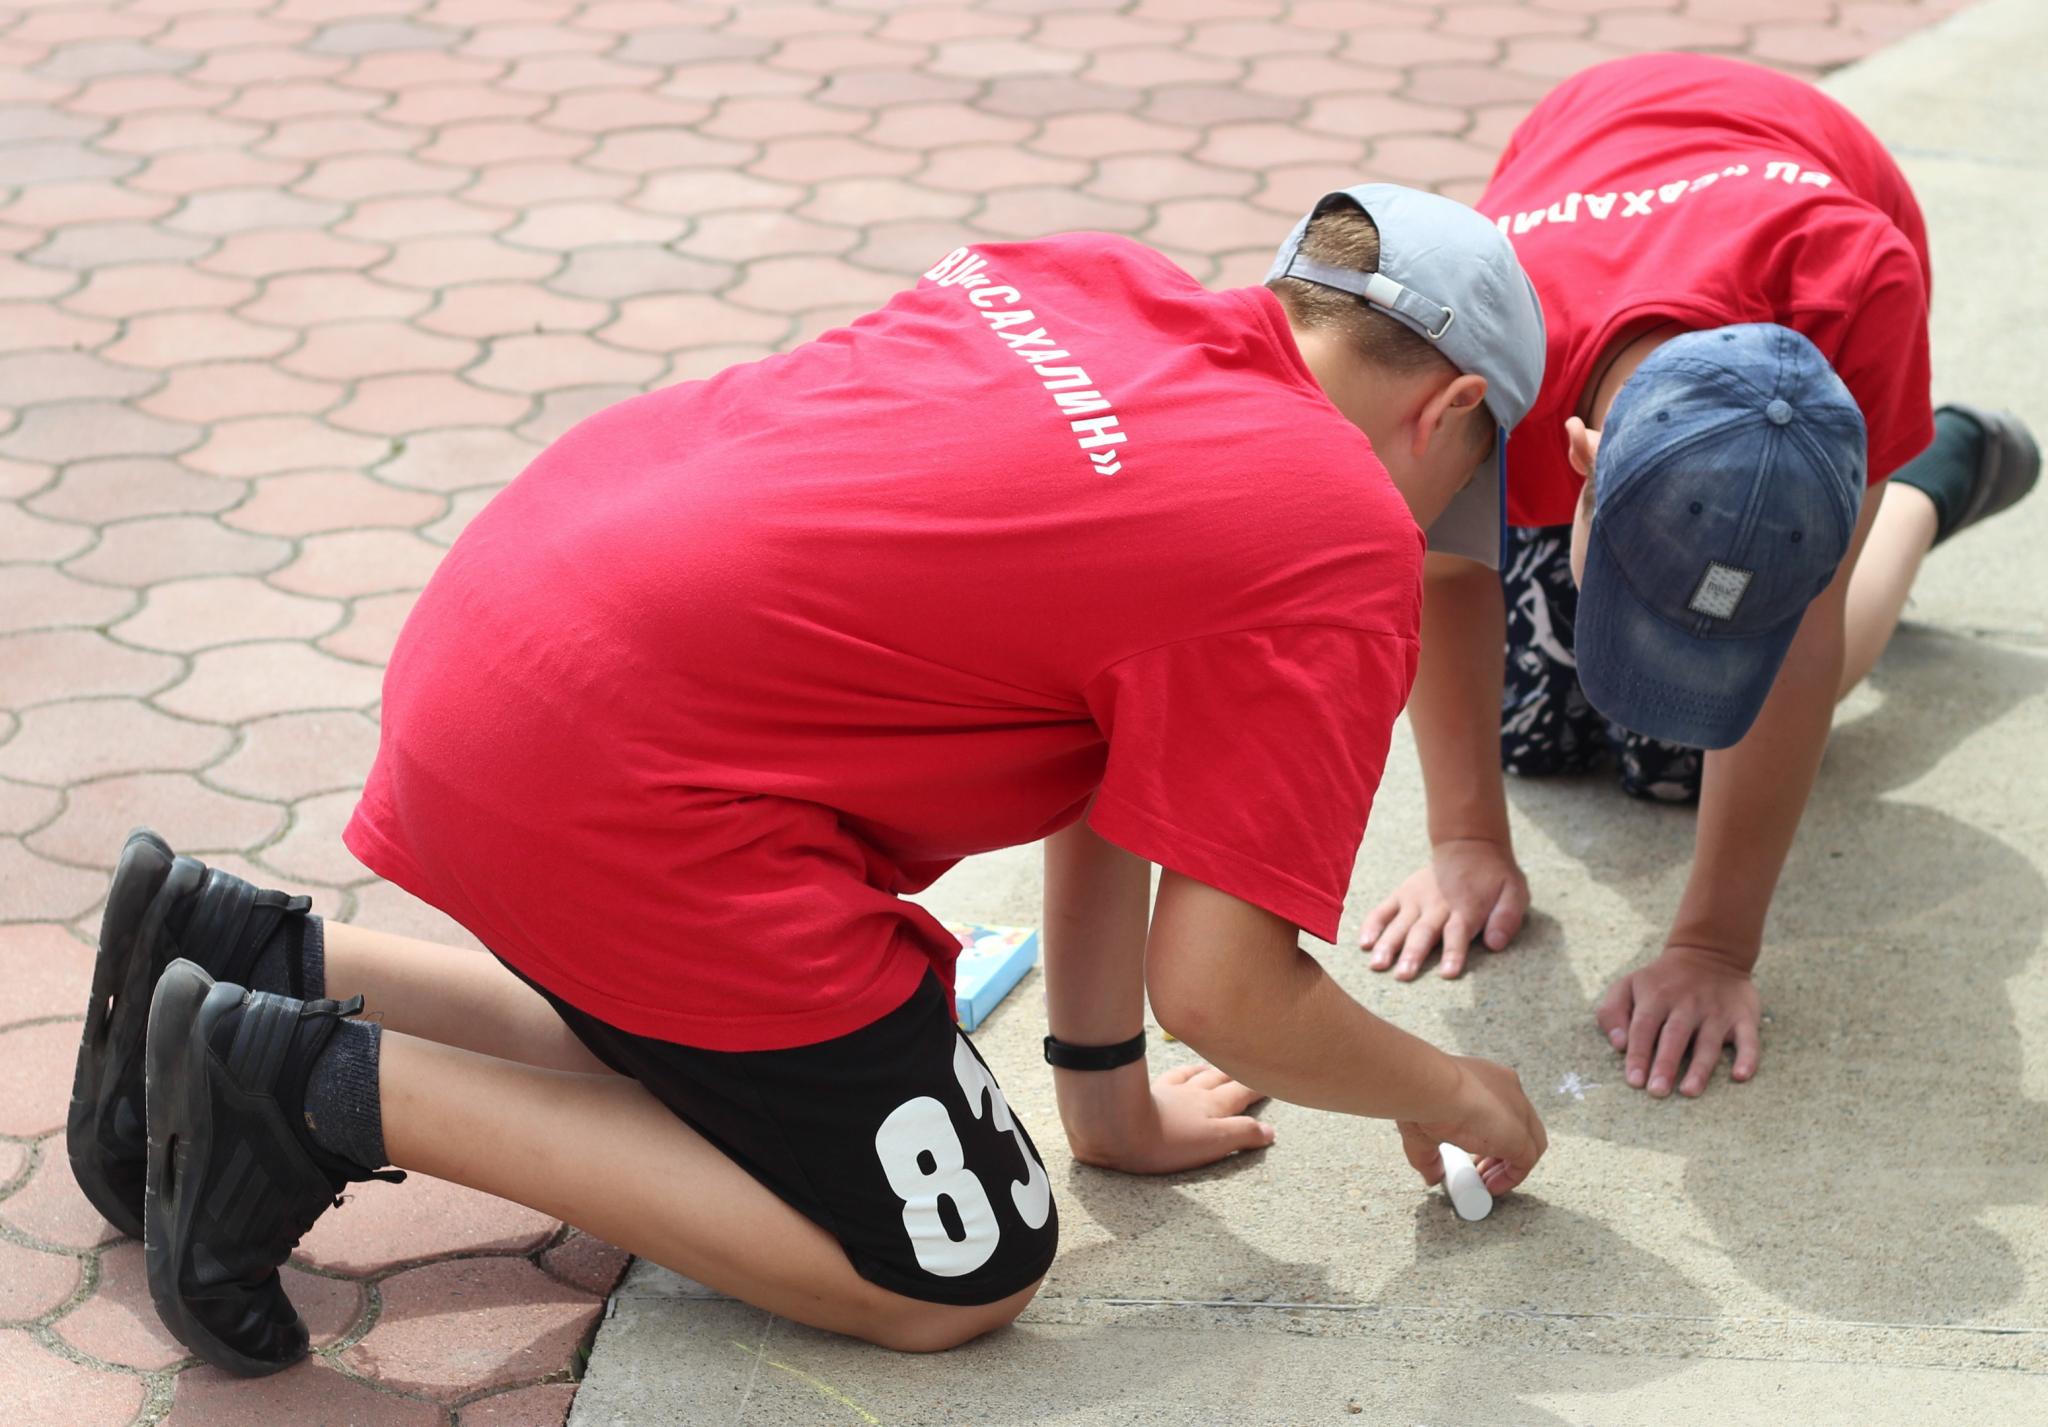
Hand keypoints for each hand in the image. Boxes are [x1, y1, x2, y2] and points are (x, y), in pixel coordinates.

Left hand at [1065, 1063, 1274, 1174]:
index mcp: (1215, 1108)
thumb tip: (1270, 1130)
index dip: (1259, 1087)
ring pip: (1201, 1075)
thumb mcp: (1213, 1143)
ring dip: (1215, 1070)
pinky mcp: (1152, 1092)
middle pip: (1224, 1080)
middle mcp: (1197, 1094)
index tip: (1274, 1080)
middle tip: (1253, 1068)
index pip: (1243, 1094)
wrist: (1119, 1127)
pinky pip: (1176, 1076)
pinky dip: (1187, 1071)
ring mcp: (1174, 1091)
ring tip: (1225, 1067)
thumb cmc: (1168, 1141)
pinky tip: (1186, 1070)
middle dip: (1240, 1075)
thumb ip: (1243, 1134)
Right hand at [1360, 838, 1529, 979]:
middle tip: (1403, 976)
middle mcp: (1438, 904)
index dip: (1453, 953)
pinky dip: (1372, 925)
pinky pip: (1383, 910)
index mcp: (1466, 907)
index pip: (1458, 934)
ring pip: (1400, 924)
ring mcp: (1416, 898)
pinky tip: (1364, 943)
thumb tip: (1496, 943)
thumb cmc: (1495, 875)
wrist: (1469, 844)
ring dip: (1388, 945)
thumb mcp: (1515, 891)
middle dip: (1413, 954)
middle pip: (1424, 932)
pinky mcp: (1402, 894)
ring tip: (1378, 964)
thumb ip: (1508, 917)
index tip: (1447, 973)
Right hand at [1396, 1055, 1545, 1196]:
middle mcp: (1509, 1090)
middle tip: (1479, 1171)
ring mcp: (1519, 1111)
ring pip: (1529, 1144)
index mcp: (1487, 1079)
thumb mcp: (1424, 1129)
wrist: (1430, 1088)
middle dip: (1501, 1153)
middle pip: (1518, 1127)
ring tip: (1486, 1183)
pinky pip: (1525, 1163)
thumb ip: (1431, 1155)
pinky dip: (1511, 1177)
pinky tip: (1491, 1186)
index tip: (1473, 1155)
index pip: (1500, 1110)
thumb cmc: (1421, 1096)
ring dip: (1509, 1166)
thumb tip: (1432, 1176)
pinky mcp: (1520, 1135)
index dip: (1489, 1136)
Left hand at [1595, 945, 1760, 1097]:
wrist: (1709, 952)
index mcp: (1656, 997)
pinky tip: (1741, 1075)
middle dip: (1665, 1064)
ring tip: (1689, 1091)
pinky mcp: (1743, 1017)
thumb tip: (1618, 1044)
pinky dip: (1748, 1057)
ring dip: (1700, 1068)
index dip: (1638, 1055)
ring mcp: (1717, 1011)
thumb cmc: (1660, 981)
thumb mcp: (1628, 985)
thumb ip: (1613, 1012)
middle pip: (1674, 1036)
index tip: (1634, 1081)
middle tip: (1657, 1091)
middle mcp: (1687, 1004)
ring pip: (1708, 1042)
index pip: (1643, 1028)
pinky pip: (1748, 1038)